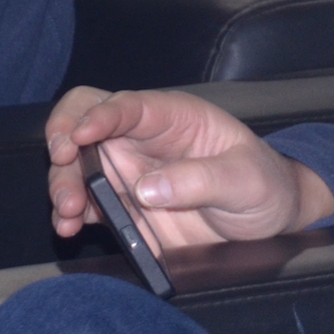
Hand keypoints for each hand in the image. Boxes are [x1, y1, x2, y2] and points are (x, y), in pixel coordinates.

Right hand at [46, 88, 333, 248]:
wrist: (271, 221)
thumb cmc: (265, 185)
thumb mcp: (248, 180)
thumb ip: (203, 180)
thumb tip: (147, 189)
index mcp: (175, 118)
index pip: (127, 105)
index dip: (98, 116)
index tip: (79, 137)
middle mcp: (143, 139)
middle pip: (84, 124)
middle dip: (64, 142)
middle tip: (62, 168)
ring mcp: (129, 172)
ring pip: (77, 166)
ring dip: (63, 185)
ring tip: (68, 213)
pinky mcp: (125, 205)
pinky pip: (87, 204)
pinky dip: (72, 214)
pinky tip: (71, 227)